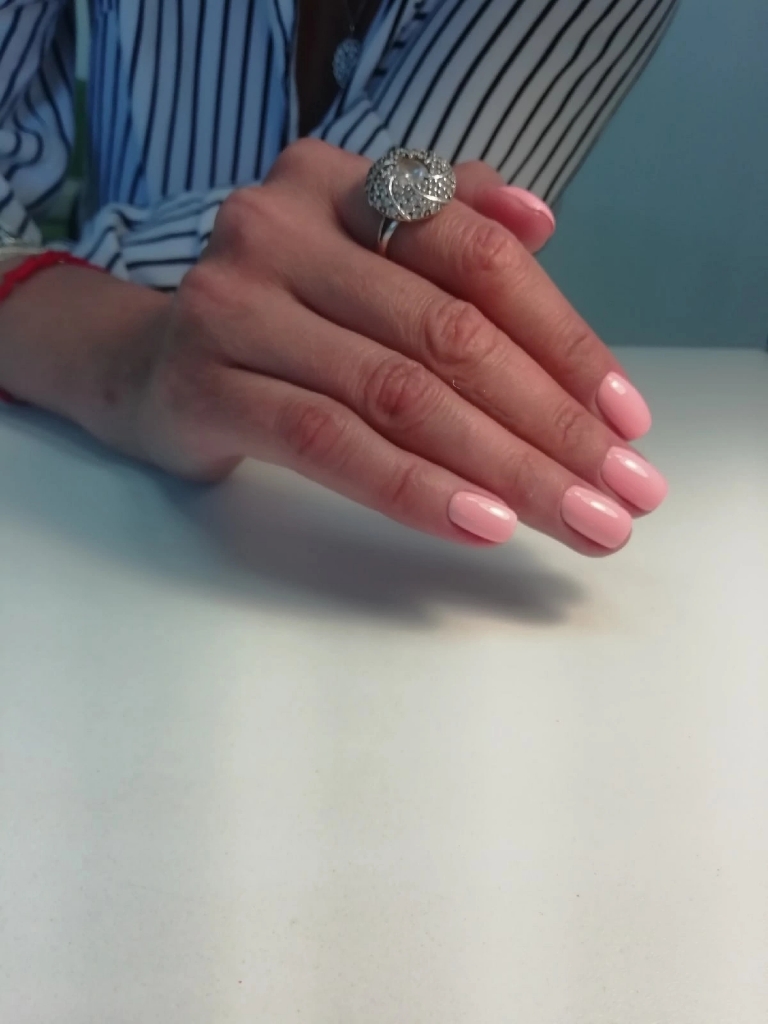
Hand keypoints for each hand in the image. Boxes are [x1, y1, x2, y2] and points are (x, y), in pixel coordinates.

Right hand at [128, 139, 666, 554]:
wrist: (147, 360)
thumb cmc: (282, 314)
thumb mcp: (358, 250)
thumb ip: (446, 223)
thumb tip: (541, 226)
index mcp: (338, 183)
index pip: (477, 256)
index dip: (564, 339)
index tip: (625, 418)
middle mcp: (281, 229)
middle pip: (448, 333)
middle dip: (550, 423)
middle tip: (621, 491)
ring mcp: (235, 307)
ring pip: (397, 394)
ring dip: (503, 467)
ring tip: (577, 521)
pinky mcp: (206, 387)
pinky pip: (329, 443)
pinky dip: (413, 486)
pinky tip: (482, 523)